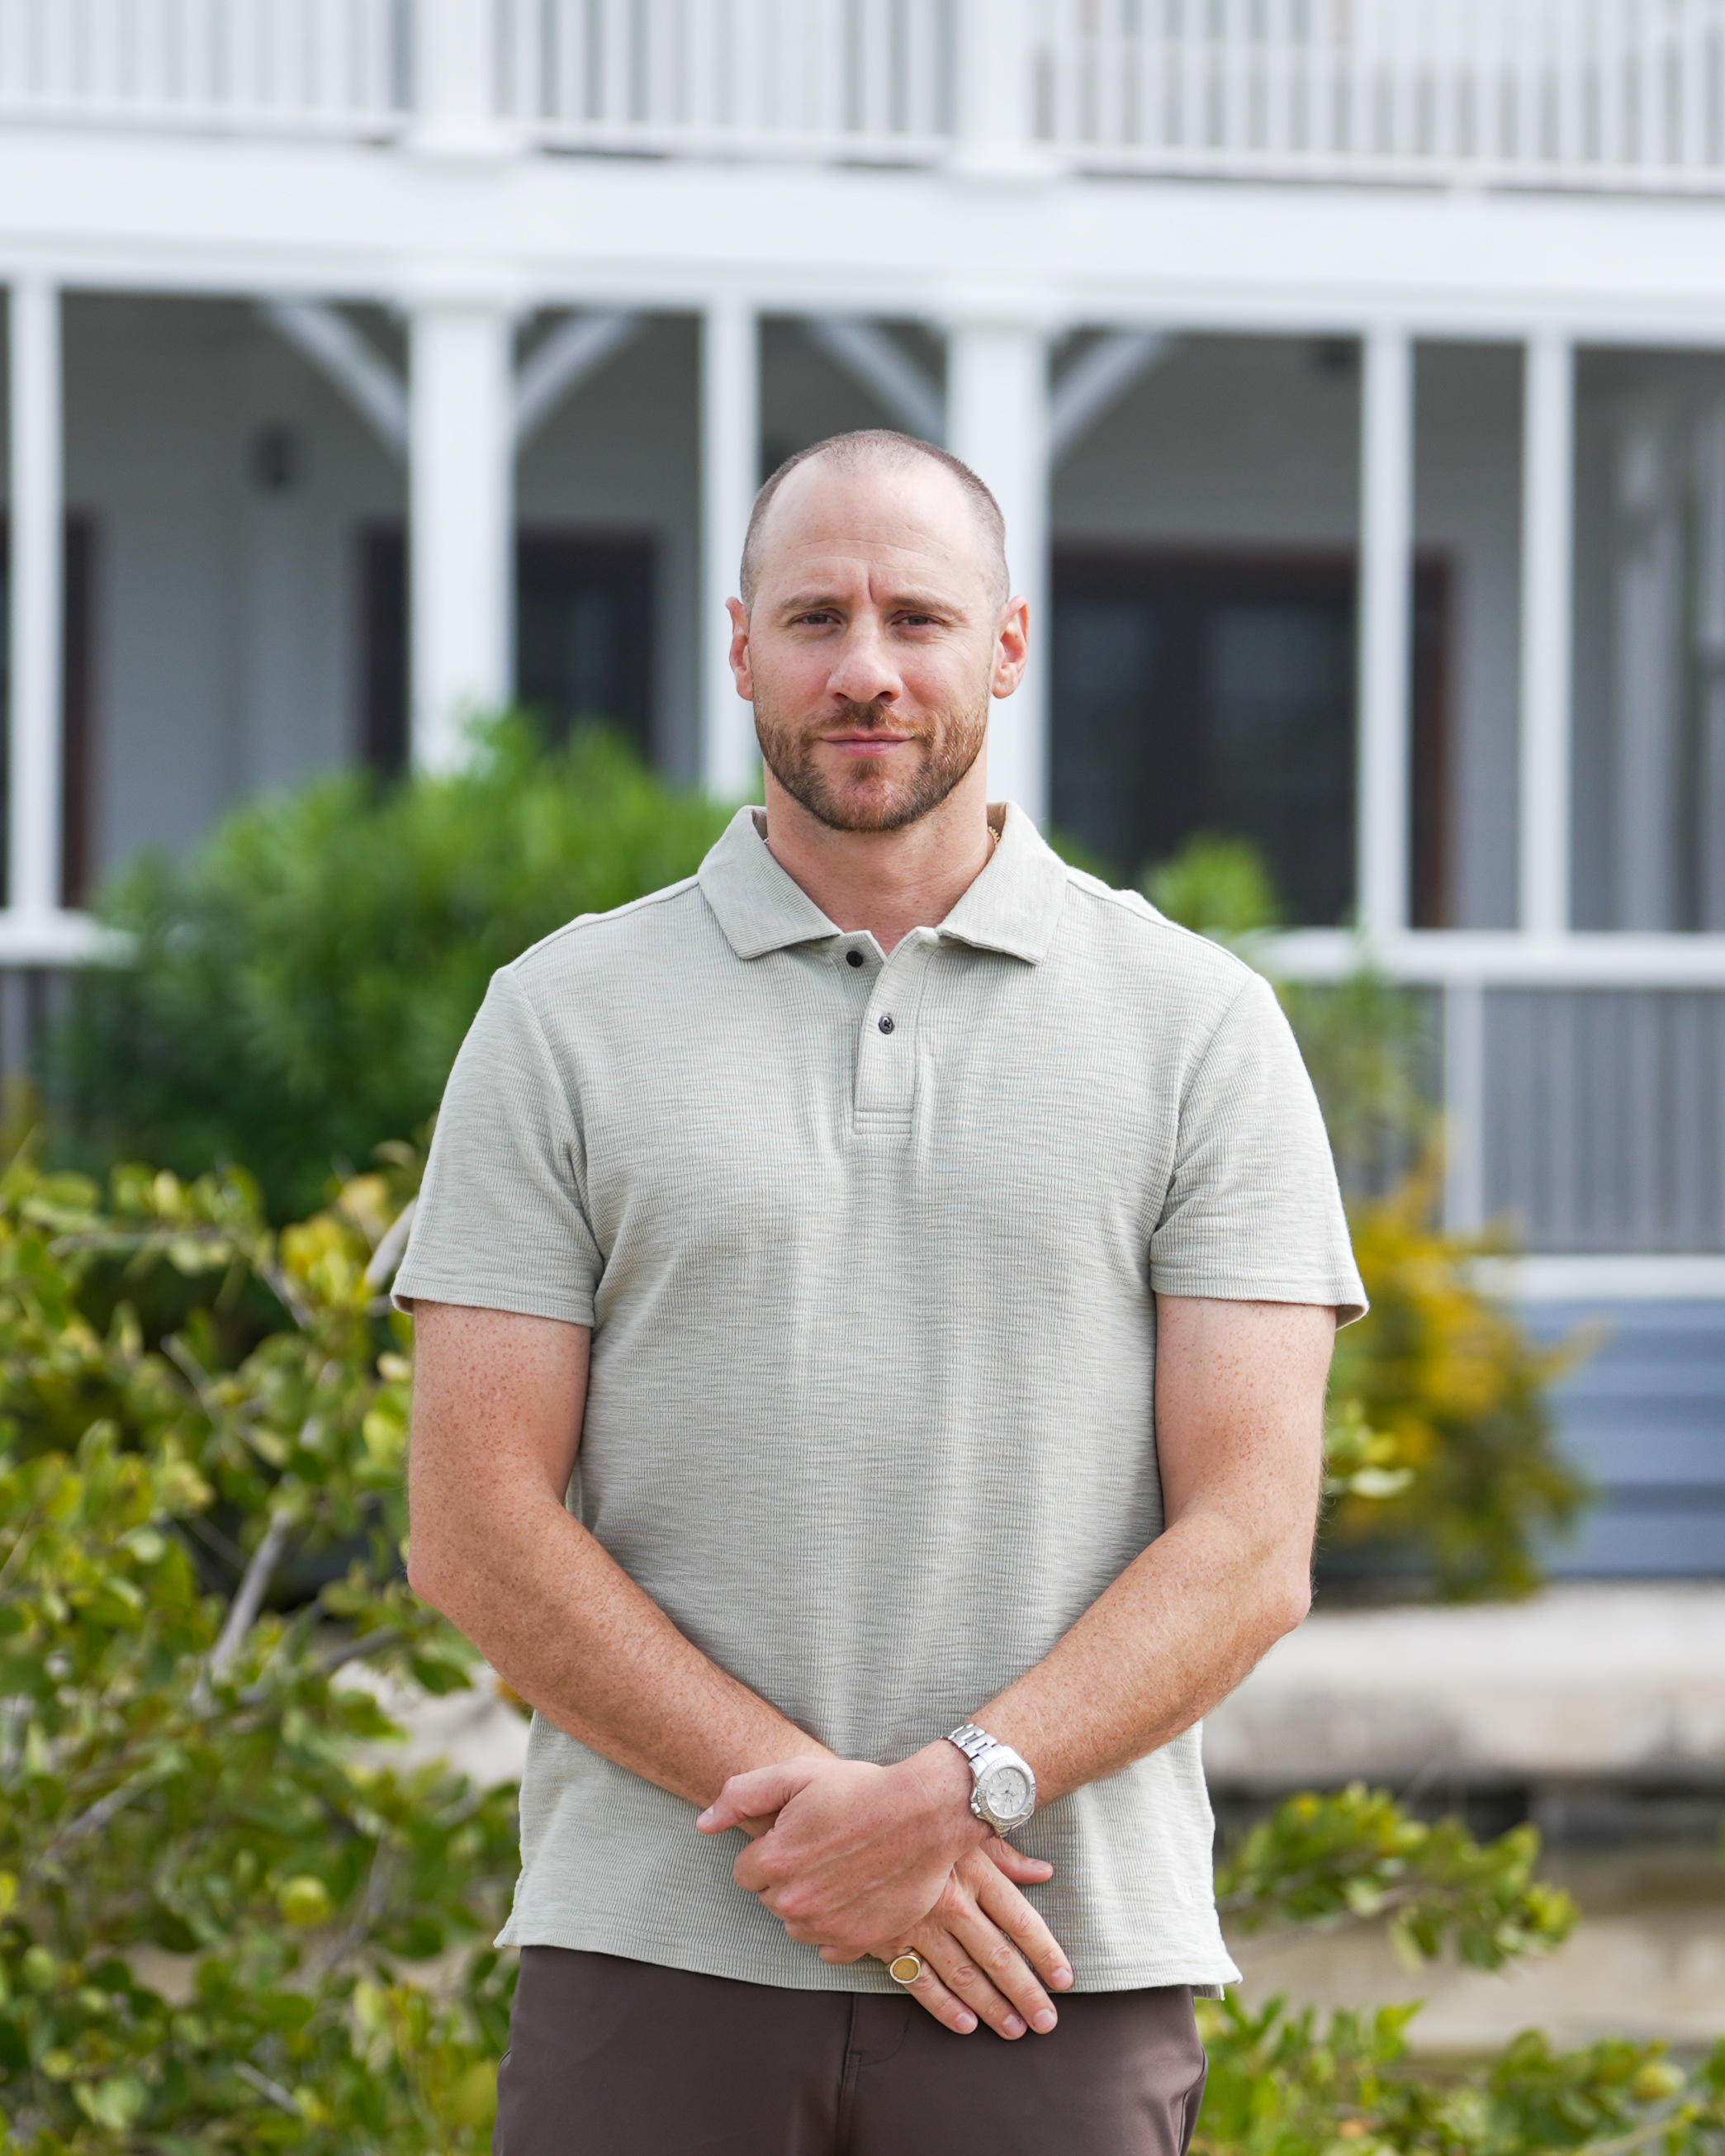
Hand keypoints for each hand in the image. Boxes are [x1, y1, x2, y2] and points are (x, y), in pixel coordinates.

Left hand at [698, 1744, 986, 1956]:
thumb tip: (704, 1824)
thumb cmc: (861, 1789)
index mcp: (775, 1860)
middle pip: (770, 1898)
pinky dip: (837, 1926)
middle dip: (788, 1876)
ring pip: (796, 1924)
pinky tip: (856, 1895)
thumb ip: (740, 1796)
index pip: (745, 1872)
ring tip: (841, 1868)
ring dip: (810, 1903)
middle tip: (823, 1847)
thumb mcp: (798, 1774)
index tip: (797, 1834)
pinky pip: (829, 1947)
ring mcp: (828, 1926)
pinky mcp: (859, 1942)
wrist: (927, 1812)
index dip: (770, 1850)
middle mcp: (795, 1901)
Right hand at [854, 1841, 1073, 2039]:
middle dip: (1025, 1991)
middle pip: (997, 1955)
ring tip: (1014, 2028)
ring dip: (991, 2006)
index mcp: (973, 1872)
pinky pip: (919, 1980)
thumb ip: (1005, 1855)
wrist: (853, 1821)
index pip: (1021, 1920)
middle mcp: (949, 1901)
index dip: (1045, 1953)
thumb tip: (1043, 1872)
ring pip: (962, 1974)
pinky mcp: (887, 1938)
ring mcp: (917, 1923)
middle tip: (1046, 2021)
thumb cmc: (918, 1821)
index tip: (1064, 1980)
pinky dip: (943, 2005)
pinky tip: (965, 2024)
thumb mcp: (964, 1830)